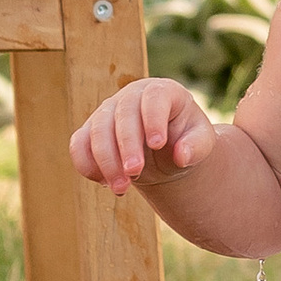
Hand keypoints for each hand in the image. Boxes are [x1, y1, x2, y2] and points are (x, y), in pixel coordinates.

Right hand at [71, 74, 217, 191]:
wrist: (164, 150)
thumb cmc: (185, 140)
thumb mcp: (202, 143)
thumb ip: (197, 147)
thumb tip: (181, 156)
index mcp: (162, 91)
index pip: (154, 97)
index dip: (153, 119)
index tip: (157, 144)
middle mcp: (131, 96)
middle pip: (122, 114)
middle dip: (126, 146)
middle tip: (134, 174)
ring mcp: (108, 111)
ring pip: (97, 130)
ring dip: (106, 161)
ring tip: (121, 189)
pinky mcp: (90, 130)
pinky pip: (78, 144)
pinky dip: (86, 164)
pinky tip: (103, 182)